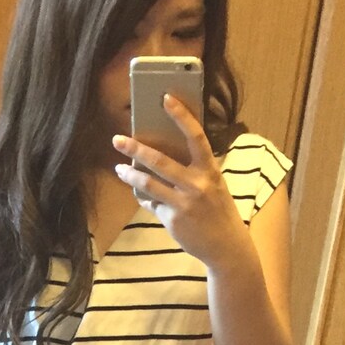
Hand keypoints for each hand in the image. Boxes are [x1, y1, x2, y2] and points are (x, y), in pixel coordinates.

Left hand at [112, 95, 247, 272]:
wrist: (226, 247)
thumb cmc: (218, 210)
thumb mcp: (213, 186)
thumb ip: (193, 171)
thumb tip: (159, 158)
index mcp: (210, 170)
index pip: (196, 136)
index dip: (181, 116)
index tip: (166, 98)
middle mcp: (197, 185)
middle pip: (160, 161)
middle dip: (135, 149)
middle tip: (118, 139)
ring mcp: (183, 204)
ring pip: (148, 184)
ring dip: (129, 175)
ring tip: (119, 168)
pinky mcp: (173, 220)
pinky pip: (152, 204)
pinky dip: (145, 199)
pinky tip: (140, 195)